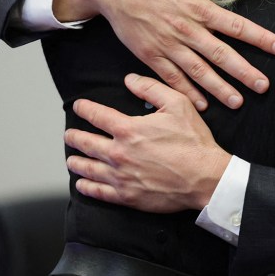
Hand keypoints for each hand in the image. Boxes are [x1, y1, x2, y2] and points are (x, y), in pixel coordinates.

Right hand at [56, 0, 274, 108]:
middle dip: (244, 71)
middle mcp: (187, 29)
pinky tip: (202, 105)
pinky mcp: (151, 56)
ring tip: (238, 102)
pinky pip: (172, 78)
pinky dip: (187, 92)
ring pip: (198, 71)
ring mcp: (168, 45)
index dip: (260, 37)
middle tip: (263, 86)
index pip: (237, 26)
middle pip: (221, 54)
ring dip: (219, 88)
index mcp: (200, 8)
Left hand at [65, 73, 231, 212]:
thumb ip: (151, 89)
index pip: (97, 115)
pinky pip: (99, 191)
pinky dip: (87, 187)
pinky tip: (82, 184)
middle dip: (75, 137)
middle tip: (70, 135)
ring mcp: (121, 176)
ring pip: (89, 168)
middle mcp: (119, 153)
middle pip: (86, 143)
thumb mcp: (178, 104)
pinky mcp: (127, 196)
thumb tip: (130, 80)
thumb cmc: (194, 142)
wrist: (204, 177)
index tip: (79, 106)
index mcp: (129, 130)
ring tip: (71, 159)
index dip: (85, 109)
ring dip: (77, 162)